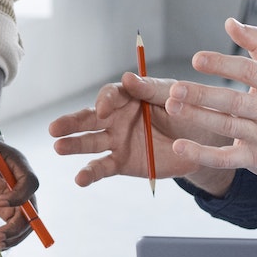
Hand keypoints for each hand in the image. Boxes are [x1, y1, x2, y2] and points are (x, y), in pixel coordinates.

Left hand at [0, 137, 39, 251]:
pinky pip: (12, 226)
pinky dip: (6, 239)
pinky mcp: (5, 208)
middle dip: (17, 227)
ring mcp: (14, 197)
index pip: (30, 183)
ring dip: (12, 237)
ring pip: (24, 223)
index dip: (20, 196)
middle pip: (31, 209)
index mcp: (17, 164)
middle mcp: (20, 183)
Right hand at [48, 72, 237, 195]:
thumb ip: (150, 90)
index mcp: (128, 97)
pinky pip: (103, 167)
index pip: (109, 95)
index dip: (104, 101)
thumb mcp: (173, 96)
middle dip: (71, 122)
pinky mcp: (123, 162)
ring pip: (90, 142)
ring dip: (74, 145)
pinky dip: (90, 173)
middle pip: (89, 118)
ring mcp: (118, 141)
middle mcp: (117, 117)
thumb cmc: (187, 111)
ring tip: (59, 147)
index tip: (103, 109)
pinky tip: (79, 179)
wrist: (203, 141)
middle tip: (54, 128)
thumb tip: (128, 78)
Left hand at [162, 17, 256, 184]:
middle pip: (234, 101)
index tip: (196, 59)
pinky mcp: (256, 159)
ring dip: (197, 117)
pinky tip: (180, 146)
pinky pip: (227, 158)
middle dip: (203, 95)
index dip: (223, 64)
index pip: (249, 72)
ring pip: (227, 126)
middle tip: (175, 88)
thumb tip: (230, 22)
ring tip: (172, 106)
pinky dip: (203, 154)